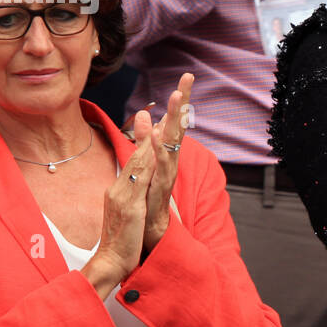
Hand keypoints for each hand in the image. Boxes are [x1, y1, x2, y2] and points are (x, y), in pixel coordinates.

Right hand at [84, 111, 156, 293]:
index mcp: (120, 189)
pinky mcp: (129, 207)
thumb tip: (137, 186)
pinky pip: (139, 181)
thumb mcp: (127, 214)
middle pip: (137, 155)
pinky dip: (147, 164)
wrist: (108, 263)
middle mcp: (118, 188)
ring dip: (150, 139)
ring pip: (138, 163)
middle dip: (150, 130)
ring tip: (162, 119)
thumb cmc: (120, 242)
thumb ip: (131, 198)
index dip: (147, 139)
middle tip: (158, 108)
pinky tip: (155, 151)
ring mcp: (122, 196)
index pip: (136, 159)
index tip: (158, 118)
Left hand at [142, 73, 194, 254]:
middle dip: (181, 106)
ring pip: (170, 147)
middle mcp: (166, 169)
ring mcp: (163, 182)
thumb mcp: (141, 175)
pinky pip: (159, 171)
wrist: (139, 247)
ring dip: (174, 123)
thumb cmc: (142, 213)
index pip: (170, 128)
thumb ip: (144, 146)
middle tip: (187, 79)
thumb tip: (145, 118)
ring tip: (177, 99)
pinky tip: (160, 137)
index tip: (184, 79)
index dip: (177, 105)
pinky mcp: (157, 196)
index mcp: (161, 162)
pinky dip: (160, 153)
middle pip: (175, 132)